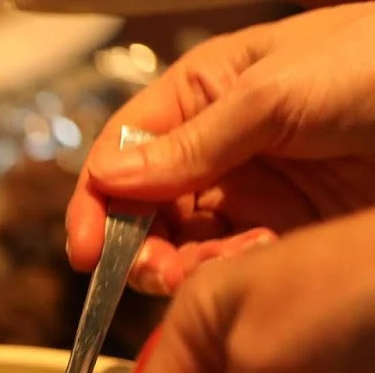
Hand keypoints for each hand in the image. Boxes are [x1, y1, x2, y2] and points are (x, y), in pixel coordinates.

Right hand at [66, 4, 374, 295]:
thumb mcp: (276, 94)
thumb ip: (190, 143)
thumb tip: (107, 175)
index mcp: (207, 94)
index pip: (124, 151)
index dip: (96, 202)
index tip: (86, 250)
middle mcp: (219, 147)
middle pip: (143, 211)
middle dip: (139, 247)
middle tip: (153, 273)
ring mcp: (254, 195)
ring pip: (182, 247)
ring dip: (184, 268)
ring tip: (212, 270)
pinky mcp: (287, 236)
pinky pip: (232, 269)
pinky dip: (230, 276)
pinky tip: (259, 262)